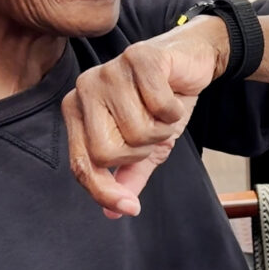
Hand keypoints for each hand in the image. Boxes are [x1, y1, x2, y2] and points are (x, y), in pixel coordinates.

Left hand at [62, 18, 226, 217]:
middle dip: (141, 150)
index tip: (131, 208)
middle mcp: (85, 89)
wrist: (191, 60)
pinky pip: (159, 106)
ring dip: (162, 128)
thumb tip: (113, 212)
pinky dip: (175, 109)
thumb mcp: (145, 145)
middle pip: (107, 152)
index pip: (81, 163)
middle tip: (152, 129)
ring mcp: (109, 70)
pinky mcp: (139, 57)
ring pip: (137, 131)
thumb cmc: (162, 100)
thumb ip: (127, 175)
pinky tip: (173, 94)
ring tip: (163, 109)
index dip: (104, 191)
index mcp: (77, 110)